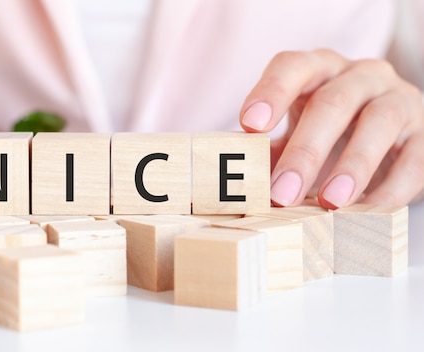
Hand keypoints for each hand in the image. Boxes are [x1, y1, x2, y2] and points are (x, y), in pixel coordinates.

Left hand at [240, 49, 423, 208]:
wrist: (386, 135)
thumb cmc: (326, 132)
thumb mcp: (294, 134)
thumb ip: (265, 154)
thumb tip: (224, 187)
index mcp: (318, 69)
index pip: (292, 67)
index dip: (270, 93)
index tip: (250, 126)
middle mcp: (359, 76)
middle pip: (332, 103)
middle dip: (305, 152)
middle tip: (282, 193)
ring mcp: (397, 99)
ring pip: (378, 122)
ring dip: (352, 166)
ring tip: (330, 203)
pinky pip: (414, 158)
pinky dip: (391, 188)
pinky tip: (368, 212)